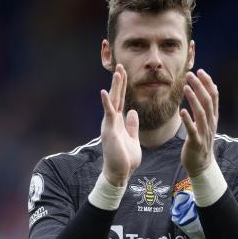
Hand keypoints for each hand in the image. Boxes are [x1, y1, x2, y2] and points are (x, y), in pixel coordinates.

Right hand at [100, 64, 140, 185]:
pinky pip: (108, 114)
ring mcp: (110, 124)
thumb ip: (132, 125)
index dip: (123, 87)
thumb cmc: (125, 158)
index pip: (121, 100)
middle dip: (119, 81)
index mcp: (119, 121)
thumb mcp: (133, 138)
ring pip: (113, 101)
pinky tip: (105, 91)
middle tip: (120, 65)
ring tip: (117, 72)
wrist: (119, 173)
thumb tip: (133, 112)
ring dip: (115, 87)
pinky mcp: (109, 130)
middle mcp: (112, 120)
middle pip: (117, 97)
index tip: (124, 73)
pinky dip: (106, 102)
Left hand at [180, 69, 218, 177]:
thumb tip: (211, 88)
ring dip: (194, 99)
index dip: (208, 83)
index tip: (200, 71)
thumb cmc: (201, 141)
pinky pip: (192, 130)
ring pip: (201, 113)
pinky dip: (187, 120)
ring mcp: (204, 133)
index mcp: (213, 118)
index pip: (213, 96)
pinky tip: (181, 111)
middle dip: (200, 86)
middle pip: (207, 101)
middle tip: (190, 74)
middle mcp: (210, 123)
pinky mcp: (196, 142)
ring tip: (186, 87)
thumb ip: (208, 107)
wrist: (202, 165)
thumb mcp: (207, 123)